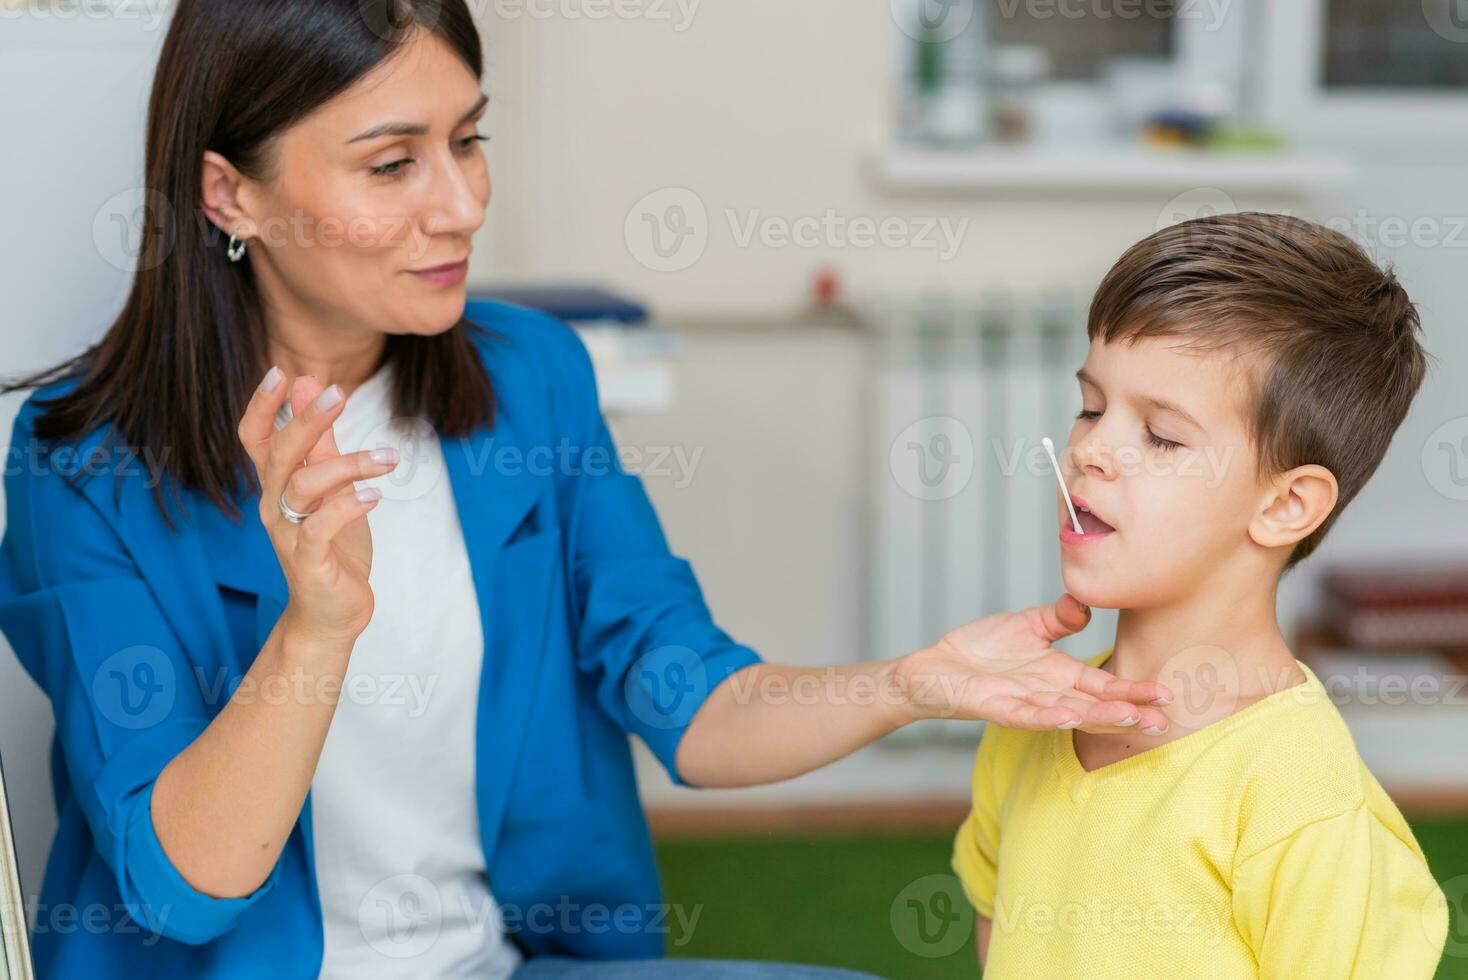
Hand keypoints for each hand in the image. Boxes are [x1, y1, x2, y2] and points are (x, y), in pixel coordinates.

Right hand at [237, 368, 396, 643]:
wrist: (332, 615)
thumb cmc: (333, 547)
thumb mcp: (332, 488)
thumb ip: (322, 442)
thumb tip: (308, 385)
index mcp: (277, 486)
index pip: (254, 439)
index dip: (262, 406)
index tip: (281, 372)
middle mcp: (274, 507)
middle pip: (279, 454)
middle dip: (307, 420)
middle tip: (338, 391)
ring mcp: (289, 536)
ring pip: (304, 486)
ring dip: (348, 465)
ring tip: (389, 458)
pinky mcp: (309, 564)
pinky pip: (320, 528)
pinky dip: (347, 506)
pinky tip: (375, 495)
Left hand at [894, 594, 1173, 734]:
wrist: (936, 666)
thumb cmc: (981, 649)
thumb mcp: (1027, 625)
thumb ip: (1058, 618)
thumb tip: (1084, 604)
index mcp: (1059, 674)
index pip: (1103, 684)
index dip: (1132, 690)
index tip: (1165, 695)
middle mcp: (1048, 693)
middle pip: (1095, 706)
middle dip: (1128, 712)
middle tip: (1162, 721)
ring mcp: (1024, 703)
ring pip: (1068, 712)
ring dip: (1098, 717)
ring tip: (1129, 717)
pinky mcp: (997, 707)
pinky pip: (1026, 714)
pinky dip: (1047, 716)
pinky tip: (1069, 716)